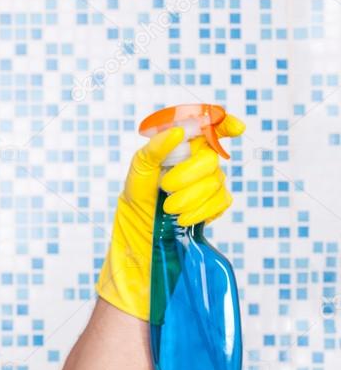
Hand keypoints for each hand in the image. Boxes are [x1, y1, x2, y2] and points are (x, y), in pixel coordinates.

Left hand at [95, 113, 245, 319]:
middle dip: (190, 173)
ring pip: (217, 181)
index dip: (223, 123)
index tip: (234, 129)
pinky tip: (183, 220)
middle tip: (166, 189)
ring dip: (192, 196)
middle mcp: (196, 165)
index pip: (208, 128)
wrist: (140, 246)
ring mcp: (207, 186)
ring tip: (169, 211)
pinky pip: (222, 201)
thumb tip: (178, 131)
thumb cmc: (135, 207)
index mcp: (178, 151)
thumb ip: (153, 150)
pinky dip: (202, 210)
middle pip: (211, 157)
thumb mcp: (136, 175)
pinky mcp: (214, 207)